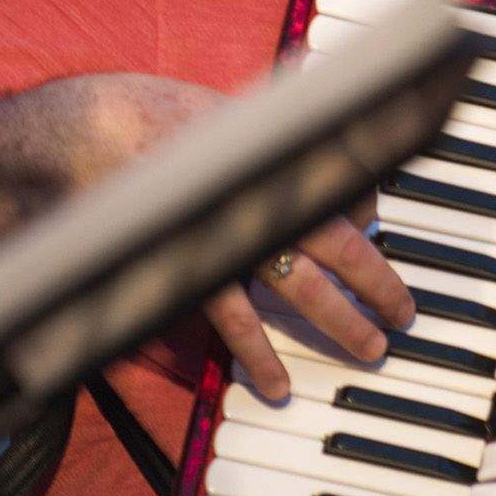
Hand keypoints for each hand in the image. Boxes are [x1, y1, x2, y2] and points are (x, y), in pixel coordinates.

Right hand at [81, 72, 412, 402]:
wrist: (92, 130)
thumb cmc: (160, 117)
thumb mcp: (227, 112)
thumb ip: (273, 138)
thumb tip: (328, 161)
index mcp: (278, 151)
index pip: (346, 183)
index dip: (365, 205)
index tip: (373, 221)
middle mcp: (265, 193)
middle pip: (342, 243)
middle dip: (379, 280)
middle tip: (404, 310)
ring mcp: (233, 233)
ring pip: (304, 286)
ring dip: (342, 322)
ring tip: (370, 348)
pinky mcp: (195, 266)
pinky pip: (234, 318)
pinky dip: (258, 353)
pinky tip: (277, 383)